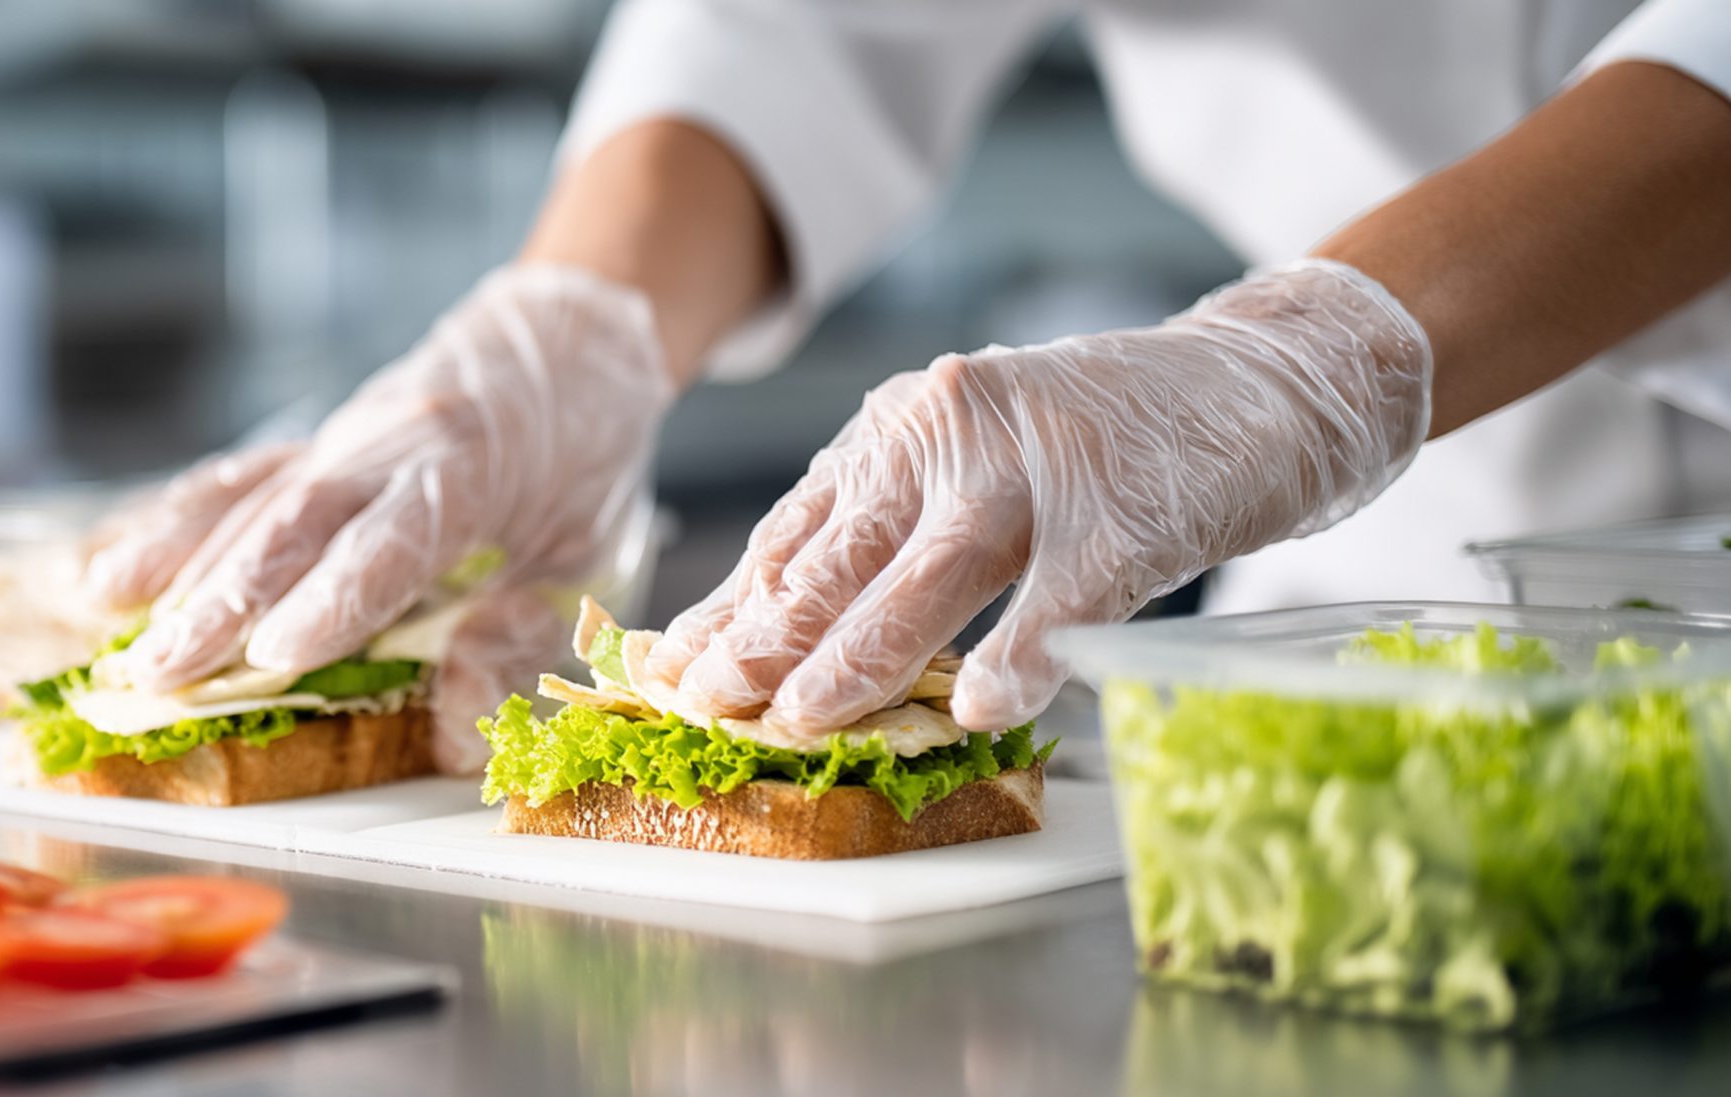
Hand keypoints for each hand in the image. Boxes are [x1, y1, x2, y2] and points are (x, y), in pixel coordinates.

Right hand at [82, 265, 677, 764]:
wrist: (572, 335)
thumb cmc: (585, 453)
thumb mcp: (586, 551)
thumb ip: (519, 636)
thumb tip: (456, 732)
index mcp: (467, 465)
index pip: (390, 540)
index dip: (331, 598)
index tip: (274, 653)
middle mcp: (387, 443)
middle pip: (293, 523)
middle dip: (220, 601)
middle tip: (159, 672)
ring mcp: (341, 439)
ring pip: (250, 502)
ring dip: (177, 568)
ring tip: (115, 628)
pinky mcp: (315, 446)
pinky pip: (236, 485)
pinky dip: (172, 526)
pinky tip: (114, 570)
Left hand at [646, 260, 1431, 735]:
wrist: (1263, 378)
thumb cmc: (1102, 443)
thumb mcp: (967, 468)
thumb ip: (882, 537)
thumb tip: (776, 632)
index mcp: (900, 431)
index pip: (791, 534)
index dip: (728, 609)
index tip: (668, 670)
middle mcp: (949, 434)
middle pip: (836, 560)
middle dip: (763, 643)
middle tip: (706, 708)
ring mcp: (1035, 469)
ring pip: (925, 581)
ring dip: (858, 660)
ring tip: (802, 725)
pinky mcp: (1123, 510)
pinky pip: (1060, 599)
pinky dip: (1022, 657)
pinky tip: (984, 712)